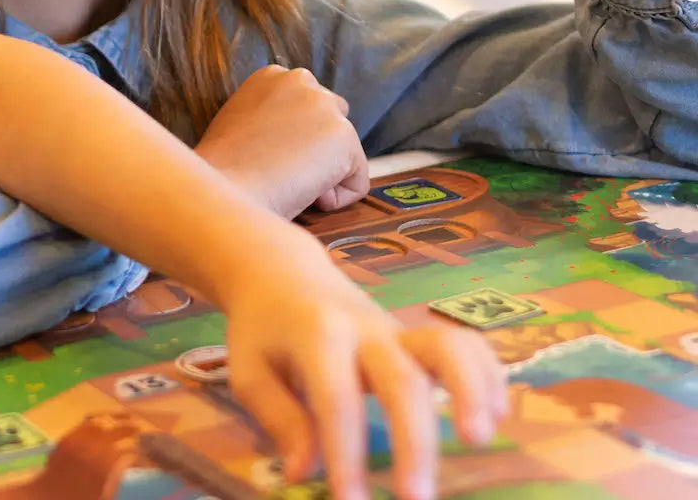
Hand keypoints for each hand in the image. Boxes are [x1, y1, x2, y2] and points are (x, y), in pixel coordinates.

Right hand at [195, 65, 369, 217]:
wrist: (222, 193)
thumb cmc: (222, 174)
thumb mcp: (239, 125)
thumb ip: (270, 118)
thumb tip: (295, 140)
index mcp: (271, 75)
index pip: (306, 108)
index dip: (291, 142)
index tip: (265, 158)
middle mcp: (300, 79)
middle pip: (334, 120)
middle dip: (316, 151)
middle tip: (280, 172)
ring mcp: (324, 105)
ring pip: (344, 154)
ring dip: (322, 175)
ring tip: (286, 183)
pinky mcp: (344, 135)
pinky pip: (356, 183)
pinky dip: (335, 200)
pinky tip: (303, 196)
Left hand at [224, 239, 509, 499]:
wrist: (281, 272)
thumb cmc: (263, 328)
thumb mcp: (250, 369)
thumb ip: (279, 417)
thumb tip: (304, 473)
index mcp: (317, 335)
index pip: (337, 397)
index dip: (346, 454)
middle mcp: (364, 329)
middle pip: (402, 378)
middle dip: (414, 441)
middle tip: (417, 499)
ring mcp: (395, 329)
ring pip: (446, 346)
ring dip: (469, 388)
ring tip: (479, 438)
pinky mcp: (414, 336)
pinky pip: (463, 342)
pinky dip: (487, 373)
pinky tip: (499, 414)